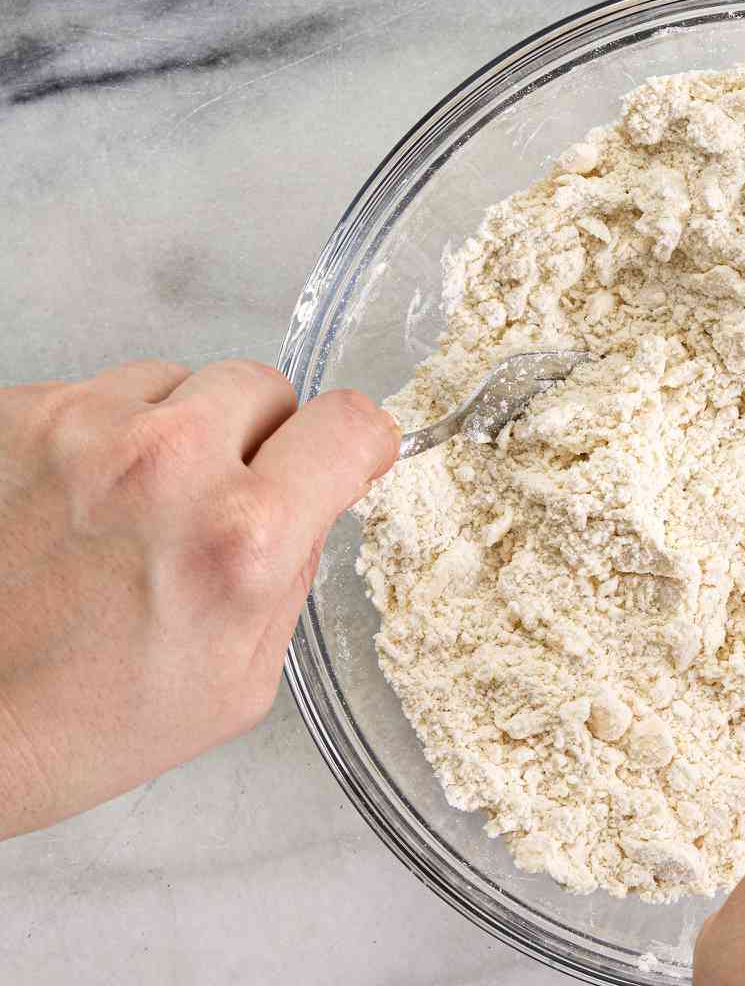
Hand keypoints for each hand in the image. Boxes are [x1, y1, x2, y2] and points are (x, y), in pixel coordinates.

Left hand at [0, 358, 397, 838]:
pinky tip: (73, 507)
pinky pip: (96, 394)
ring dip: (170, 433)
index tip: (338, 458)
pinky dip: (96, 440)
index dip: (351, 447)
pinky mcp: (19, 413)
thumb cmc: (76, 724)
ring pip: (176, 381)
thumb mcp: (239, 682)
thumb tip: (314, 499)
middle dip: (253, 439)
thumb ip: (292, 573)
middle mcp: (167, 462)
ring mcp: (84, 428)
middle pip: (264, 384)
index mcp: (239, 536)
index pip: (348, 423)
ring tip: (127, 512)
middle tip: (211, 505)